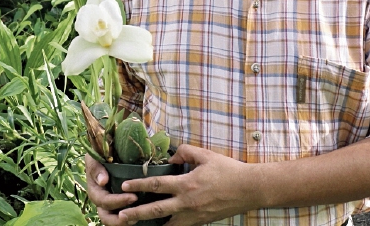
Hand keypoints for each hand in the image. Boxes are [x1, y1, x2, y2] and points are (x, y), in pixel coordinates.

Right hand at [85, 154, 138, 224]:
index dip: (118, 201)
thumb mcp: (94, 158)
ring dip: (125, 222)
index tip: (133, 197)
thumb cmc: (100, 154)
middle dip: (119, 220)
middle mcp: (101, 201)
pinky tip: (141, 215)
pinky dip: (130, 217)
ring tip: (138, 218)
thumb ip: (96, 168)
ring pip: (114, 220)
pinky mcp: (119, 204)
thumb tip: (102, 181)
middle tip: (135, 216)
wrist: (107, 152)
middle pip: (106, 217)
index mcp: (95, 191)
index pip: (104, 201)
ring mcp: (110, 205)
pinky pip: (123, 215)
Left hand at [117, 145, 261, 225]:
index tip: (124, 186)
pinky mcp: (201, 222)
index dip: (139, 185)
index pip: (156, 185)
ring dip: (150, 224)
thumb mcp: (205, 155)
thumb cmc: (227, 170)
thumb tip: (171, 157)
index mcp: (186, 184)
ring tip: (136, 225)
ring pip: (167, 224)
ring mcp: (194, 215)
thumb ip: (185, 152)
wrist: (249, 189)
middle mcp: (187, 202)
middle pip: (156, 210)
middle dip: (137, 213)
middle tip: (120, 216)